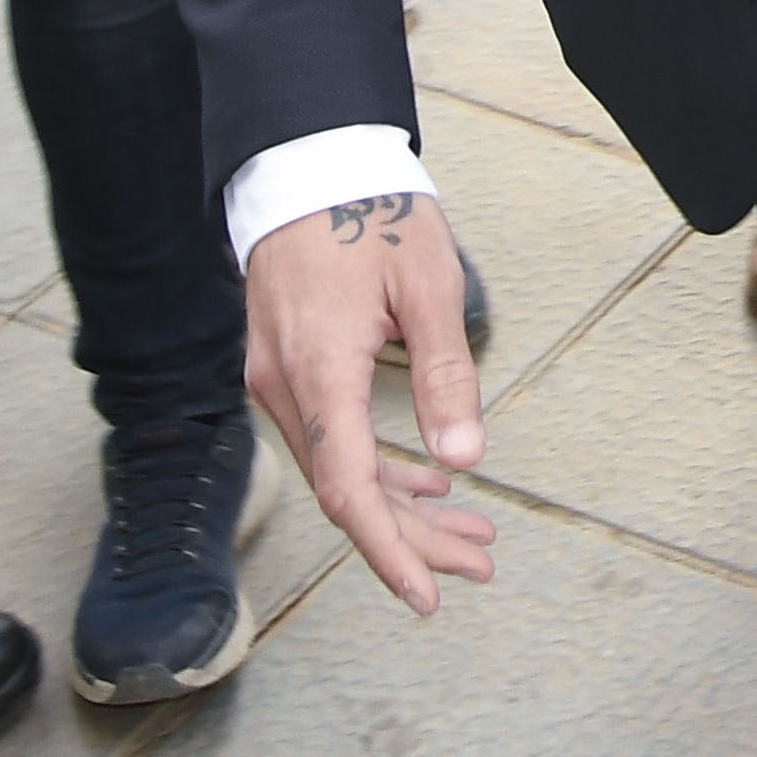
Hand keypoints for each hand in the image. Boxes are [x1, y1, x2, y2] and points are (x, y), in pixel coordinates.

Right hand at [242, 189, 496, 617]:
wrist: (303, 162)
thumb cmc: (369, 211)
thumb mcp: (428, 286)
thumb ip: (444, 376)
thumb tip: (465, 458)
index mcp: (318, 370)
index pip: (348, 488)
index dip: (388, 550)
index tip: (428, 593)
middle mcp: (285, 385)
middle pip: (347, 490)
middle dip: (413, 537)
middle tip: (479, 563)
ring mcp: (277, 378)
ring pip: (340, 467)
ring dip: (402, 506)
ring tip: (469, 534)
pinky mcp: (284, 366)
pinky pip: (330, 437)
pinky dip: (377, 467)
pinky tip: (425, 480)